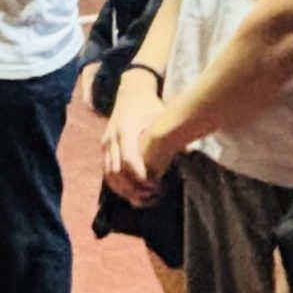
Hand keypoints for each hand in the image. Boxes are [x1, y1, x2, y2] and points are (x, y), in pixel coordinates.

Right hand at [100, 74, 168, 205]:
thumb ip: (170, 134)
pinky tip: (133, 194)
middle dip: (133, 188)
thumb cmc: (149, 106)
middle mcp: (112, 138)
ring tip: (143, 199)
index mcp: (125, 129)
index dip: (140, 176)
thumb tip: (188, 153)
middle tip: (152, 196)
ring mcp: (106, 144)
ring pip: (109, 175)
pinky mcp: (105, 150)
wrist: (130, 93)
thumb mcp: (161, 115)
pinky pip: (107, 173)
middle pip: (116, 171)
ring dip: (125, 191)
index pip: (128, 159)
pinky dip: (119, 186)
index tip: (155, 186)